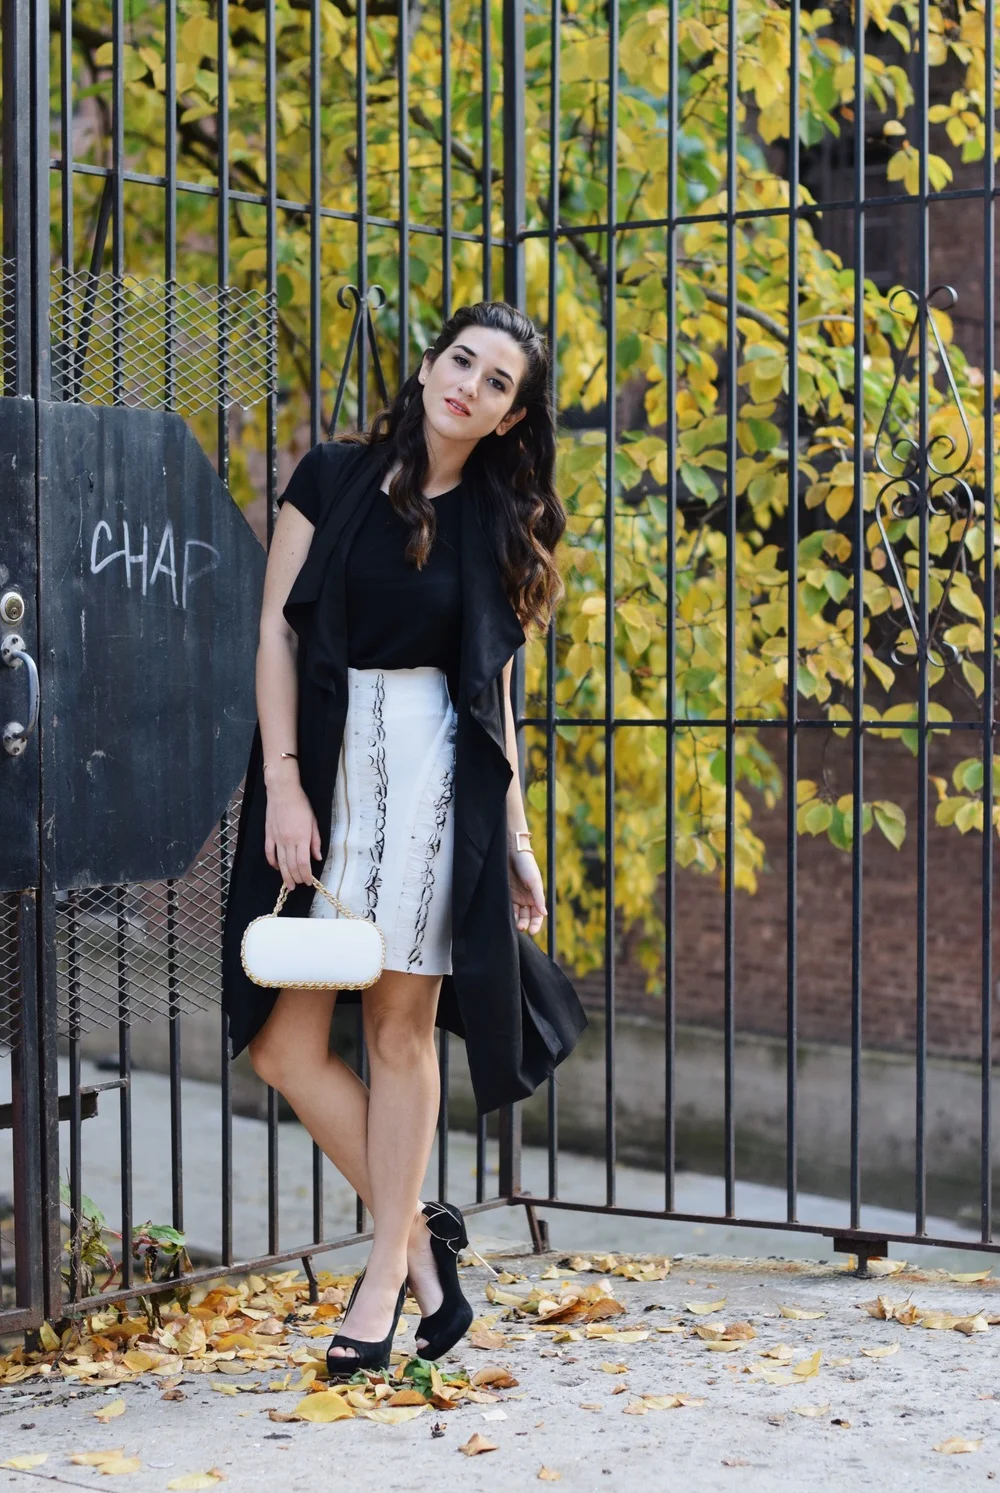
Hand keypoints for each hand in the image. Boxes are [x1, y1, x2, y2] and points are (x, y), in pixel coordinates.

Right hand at [264, 770, 321, 889]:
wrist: (282, 792)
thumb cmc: (301, 804)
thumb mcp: (314, 822)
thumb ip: (315, 841)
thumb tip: (317, 857)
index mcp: (301, 837)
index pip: (303, 863)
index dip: (306, 875)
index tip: (309, 881)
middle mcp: (288, 840)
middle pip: (291, 865)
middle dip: (296, 878)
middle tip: (299, 885)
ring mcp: (277, 838)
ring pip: (280, 862)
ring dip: (284, 875)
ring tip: (288, 885)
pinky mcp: (269, 835)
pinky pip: (269, 852)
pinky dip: (272, 862)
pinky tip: (276, 868)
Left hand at [508, 848, 546, 934]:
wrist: (511, 851)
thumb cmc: (526, 864)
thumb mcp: (534, 882)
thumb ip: (538, 898)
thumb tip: (544, 914)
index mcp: (536, 897)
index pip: (537, 915)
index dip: (536, 924)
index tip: (533, 932)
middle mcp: (525, 899)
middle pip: (526, 917)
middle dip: (524, 924)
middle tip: (520, 928)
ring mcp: (515, 897)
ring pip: (515, 914)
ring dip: (515, 921)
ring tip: (513, 925)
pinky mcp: (505, 894)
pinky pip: (506, 907)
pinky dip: (507, 913)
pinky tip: (505, 917)